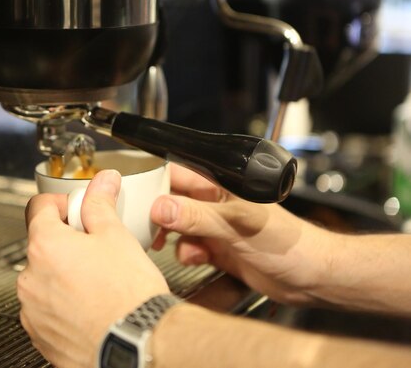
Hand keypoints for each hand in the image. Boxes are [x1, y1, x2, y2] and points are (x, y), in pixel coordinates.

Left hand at [18, 170, 168, 367]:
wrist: (137, 344)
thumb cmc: (127, 295)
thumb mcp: (116, 236)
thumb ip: (101, 203)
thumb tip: (102, 182)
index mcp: (45, 246)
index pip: (38, 207)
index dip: (60, 203)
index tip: (75, 209)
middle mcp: (31, 278)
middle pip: (42, 245)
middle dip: (65, 242)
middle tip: (95, 247)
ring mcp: (33, 310)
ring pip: (44, 279)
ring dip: (62, 275)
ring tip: (96, 281)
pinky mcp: (40, 335)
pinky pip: (47, 310)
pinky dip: (63, 305)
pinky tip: (90, 305)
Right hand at [151, 164, 337, 304]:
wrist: (311, 277)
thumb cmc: (290, 242)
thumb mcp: (236, 225)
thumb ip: (197, 217)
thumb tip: (161, 207)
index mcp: (222, 185)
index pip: (180, 173)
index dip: (158, 183)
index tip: (140, 199)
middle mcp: (217, 203)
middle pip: (175, 201)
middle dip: (160, 215)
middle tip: (151, 228)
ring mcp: (218, 226)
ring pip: (180, 226)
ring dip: (174, 237)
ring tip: (173, 245)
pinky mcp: (219, 248)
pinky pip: (191, 247)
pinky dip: (188, 253)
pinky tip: (198, 258)